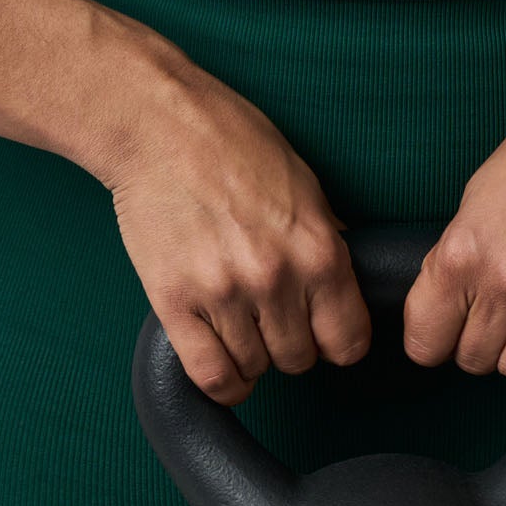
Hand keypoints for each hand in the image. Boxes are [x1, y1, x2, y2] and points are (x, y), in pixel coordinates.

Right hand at [108, 55, 372, 405]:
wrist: (158, 124)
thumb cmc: (231, 140)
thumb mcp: (303, 182)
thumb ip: (325, 238)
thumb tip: (343, 283)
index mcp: (317, 247)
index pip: (348, 340)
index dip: (337, 340)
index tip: (323, 332)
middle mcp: (275, 278)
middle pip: (299, 359)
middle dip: (290, 344)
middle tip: (273, 316)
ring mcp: (223, 293)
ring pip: (254, 369)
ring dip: (250, 354)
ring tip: (240, 320)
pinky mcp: (174, 302)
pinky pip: (210, 375)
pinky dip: (221, 380)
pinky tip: (222, 360)